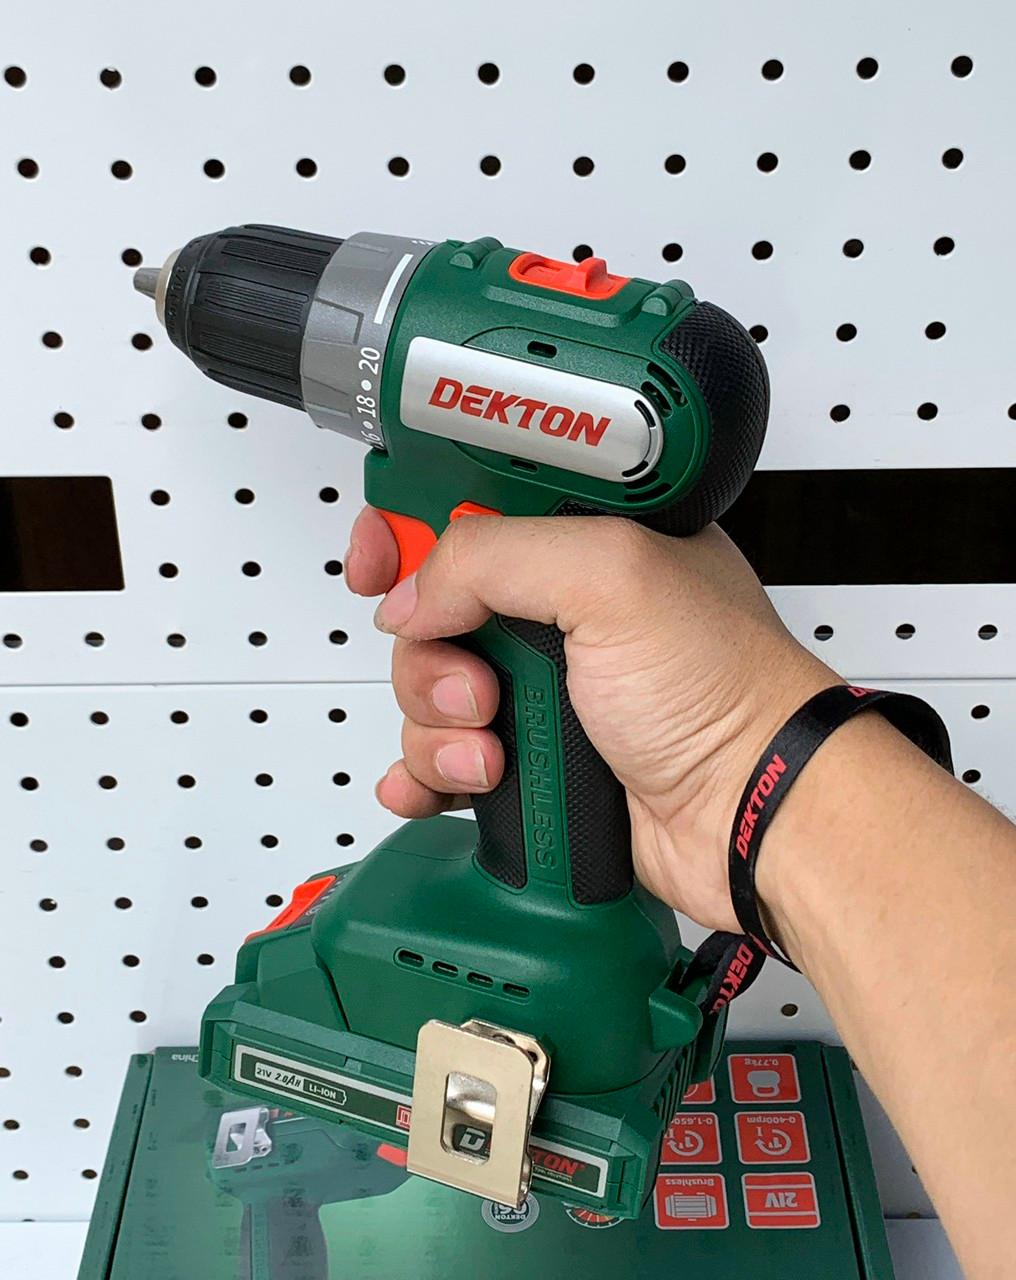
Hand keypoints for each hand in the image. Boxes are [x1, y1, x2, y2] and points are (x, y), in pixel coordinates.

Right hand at [346, 509, 833, 933]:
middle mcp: (562, 613)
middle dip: (431, 655)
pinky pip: (444, 760)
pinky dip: (430, 775)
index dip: (411, 531)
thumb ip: (494, 555)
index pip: (470, 509)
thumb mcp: (611, 579)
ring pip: (431, 693)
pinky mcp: (536, 759)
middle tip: (479, 686)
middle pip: (433, 612)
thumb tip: (416, 591)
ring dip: (439, 728)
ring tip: (496, 752)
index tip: (379, 561)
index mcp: (586, 544)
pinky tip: (445, 785)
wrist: (750, 815)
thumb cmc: (725, 693)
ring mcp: (546, 690)